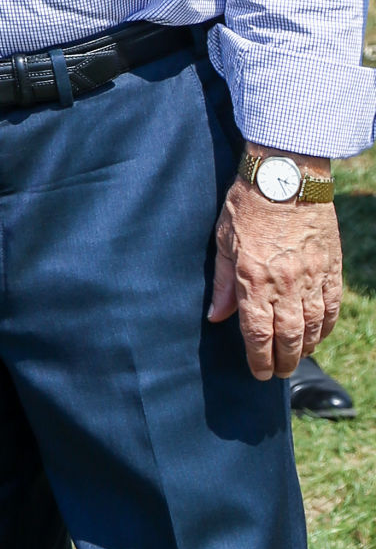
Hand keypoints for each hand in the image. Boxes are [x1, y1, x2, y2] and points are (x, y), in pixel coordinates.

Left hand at [209, 159, 341, 378]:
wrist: (287, 174)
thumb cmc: (247, 203)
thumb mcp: (224, 238)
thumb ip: (224, 281)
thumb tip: (216, 316)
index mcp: (254, 277)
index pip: (257, 333)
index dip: (258, 359)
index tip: (257, 373)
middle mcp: (286, 283)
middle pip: (288, 337)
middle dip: (283, 361)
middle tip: (278, 373)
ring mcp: (312, 276)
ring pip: (313, 327)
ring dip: (305, 348)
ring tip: (296, 358)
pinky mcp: (332, 267)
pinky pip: (332, 306)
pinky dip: (327, 326)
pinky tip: (319, 335)